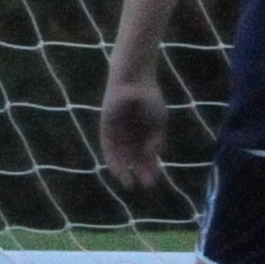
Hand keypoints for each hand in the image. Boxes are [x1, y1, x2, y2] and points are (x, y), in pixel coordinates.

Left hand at [99, 74, 170, 191]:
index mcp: (144, 134)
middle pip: (134, 160)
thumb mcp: (158, 120)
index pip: (146, 157)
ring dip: (124, 171)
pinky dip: (113, 161)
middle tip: (147, 186)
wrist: (134, 78)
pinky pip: (108, 148)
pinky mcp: (106, 128)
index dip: (149, 170)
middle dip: (140, 173)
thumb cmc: (149, 97)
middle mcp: (130, 136)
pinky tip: (118, 171)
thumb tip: (154, 155)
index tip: (153, 182)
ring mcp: (118, 133)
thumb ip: (156, 138)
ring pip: (121, 157)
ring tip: (129, 183)